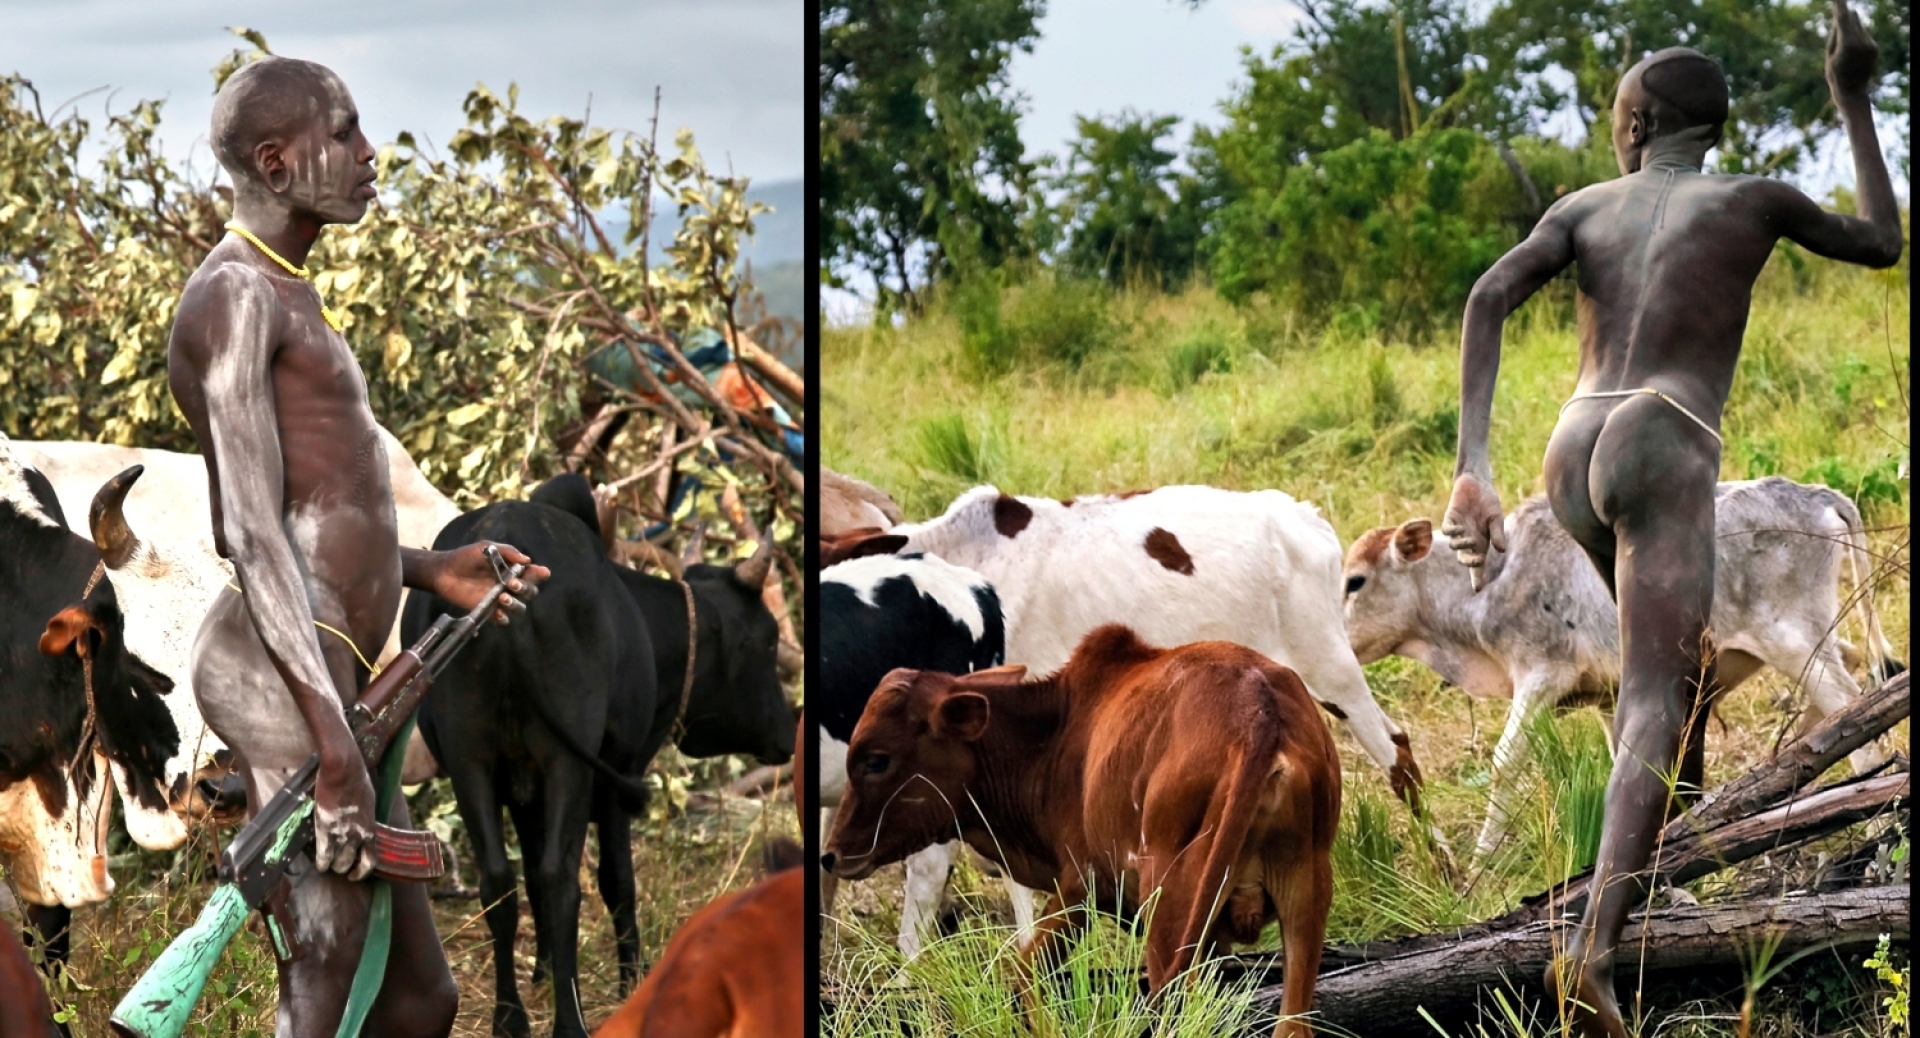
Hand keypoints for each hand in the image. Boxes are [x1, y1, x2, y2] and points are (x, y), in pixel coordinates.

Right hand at [312, 749, 377, 879]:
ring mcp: (341, 834)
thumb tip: (362, 825)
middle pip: (350, 863)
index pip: (371, 860)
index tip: (356, 873)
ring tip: (327, 865)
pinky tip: (319, 865)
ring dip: (332, 866)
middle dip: (344, 867)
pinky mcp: (325, 829)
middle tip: (338, 866)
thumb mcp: (369, 802)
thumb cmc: (357, 780)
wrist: (343, 770)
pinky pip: (323, 855)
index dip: (363, 871)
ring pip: (337, 863)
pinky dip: (321, 863)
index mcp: (371, 827)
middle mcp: (358, 835)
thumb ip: (365, 818)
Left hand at [433, 542, 549, 624]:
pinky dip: (503, 618)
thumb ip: (506, 552)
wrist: (443, 571)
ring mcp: (500, 599)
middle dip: (526, 588)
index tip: (541, 571)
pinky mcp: (488, 611)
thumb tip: (527, 560)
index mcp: (513, 570)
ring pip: (519, 608)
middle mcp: (510, 586)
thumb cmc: (465, 557)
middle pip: (530, 592)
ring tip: (502, 597)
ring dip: (515, 604)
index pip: (533, 574)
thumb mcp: (485, 548)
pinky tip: (497, 612)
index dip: (540, 574)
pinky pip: (502, 619)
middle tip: (512, 584)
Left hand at [1440, 473, 1506, 591]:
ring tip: (1471, 540)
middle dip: (1470, 563)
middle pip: (1465, 558)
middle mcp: (1468, 539)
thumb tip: (1501, 551)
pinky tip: (1459, 530)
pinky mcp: (1450, 518)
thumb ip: (1497, 534)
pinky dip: (1452, 533)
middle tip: (1476, 562)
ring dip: (1462, 545)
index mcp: (1481, 542)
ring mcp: (1458, 530)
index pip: (1477, 564)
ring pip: (1455, 545)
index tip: (1477, 589)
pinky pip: (1448, 530)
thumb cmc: (1489, 502)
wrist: (1478, 483)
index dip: (1477, 577)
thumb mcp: (1496, 519)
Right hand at [1826, 0, 1877, 100]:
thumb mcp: (1829, 55)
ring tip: (1843, 40)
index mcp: (1847, 44)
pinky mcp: (1874, 48)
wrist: (1853, 92)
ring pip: (1859, 28)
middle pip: (1852, 21)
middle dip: (1845, 14)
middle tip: (1839, 4)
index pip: (1843, 19)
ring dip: (1851, 26)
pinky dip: (1856, 36)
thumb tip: (1841, 19)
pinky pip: (1864, 36)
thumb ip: (1835, 35)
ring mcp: (1870, 45)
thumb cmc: (1835, 76)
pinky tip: (1850, 49)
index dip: (1839, 6)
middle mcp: (1861, 42)